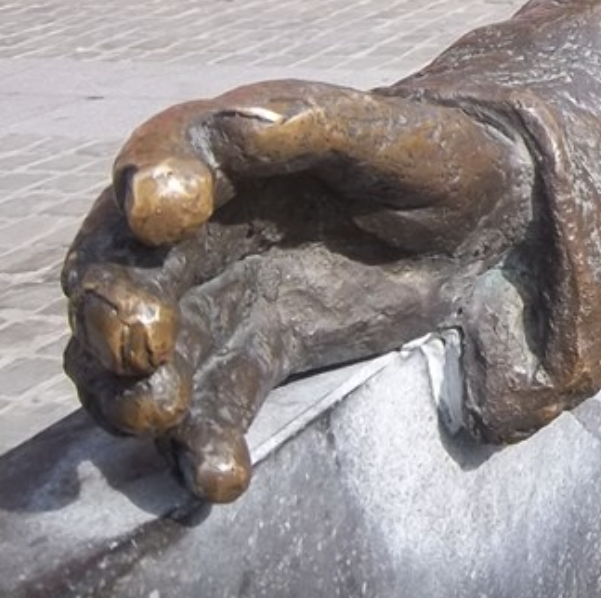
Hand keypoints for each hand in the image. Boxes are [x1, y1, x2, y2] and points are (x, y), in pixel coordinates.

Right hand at [62, 81, 537, 502]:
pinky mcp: (254, 358)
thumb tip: (239, 124)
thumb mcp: (387, 133)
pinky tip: (223, 476)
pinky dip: (202, 448)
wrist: (487, 220)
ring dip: (130, 390)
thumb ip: (314, 127)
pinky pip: (209, 409)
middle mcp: (198, 230)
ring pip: (137, 352)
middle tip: (143, 337)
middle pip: (117, 270)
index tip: (164, 214)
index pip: (158, 165)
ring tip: (164, 415)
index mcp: (224, 154)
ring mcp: (219, 300)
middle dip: (113, 308)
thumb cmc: (430, 156)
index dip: (149, 188)